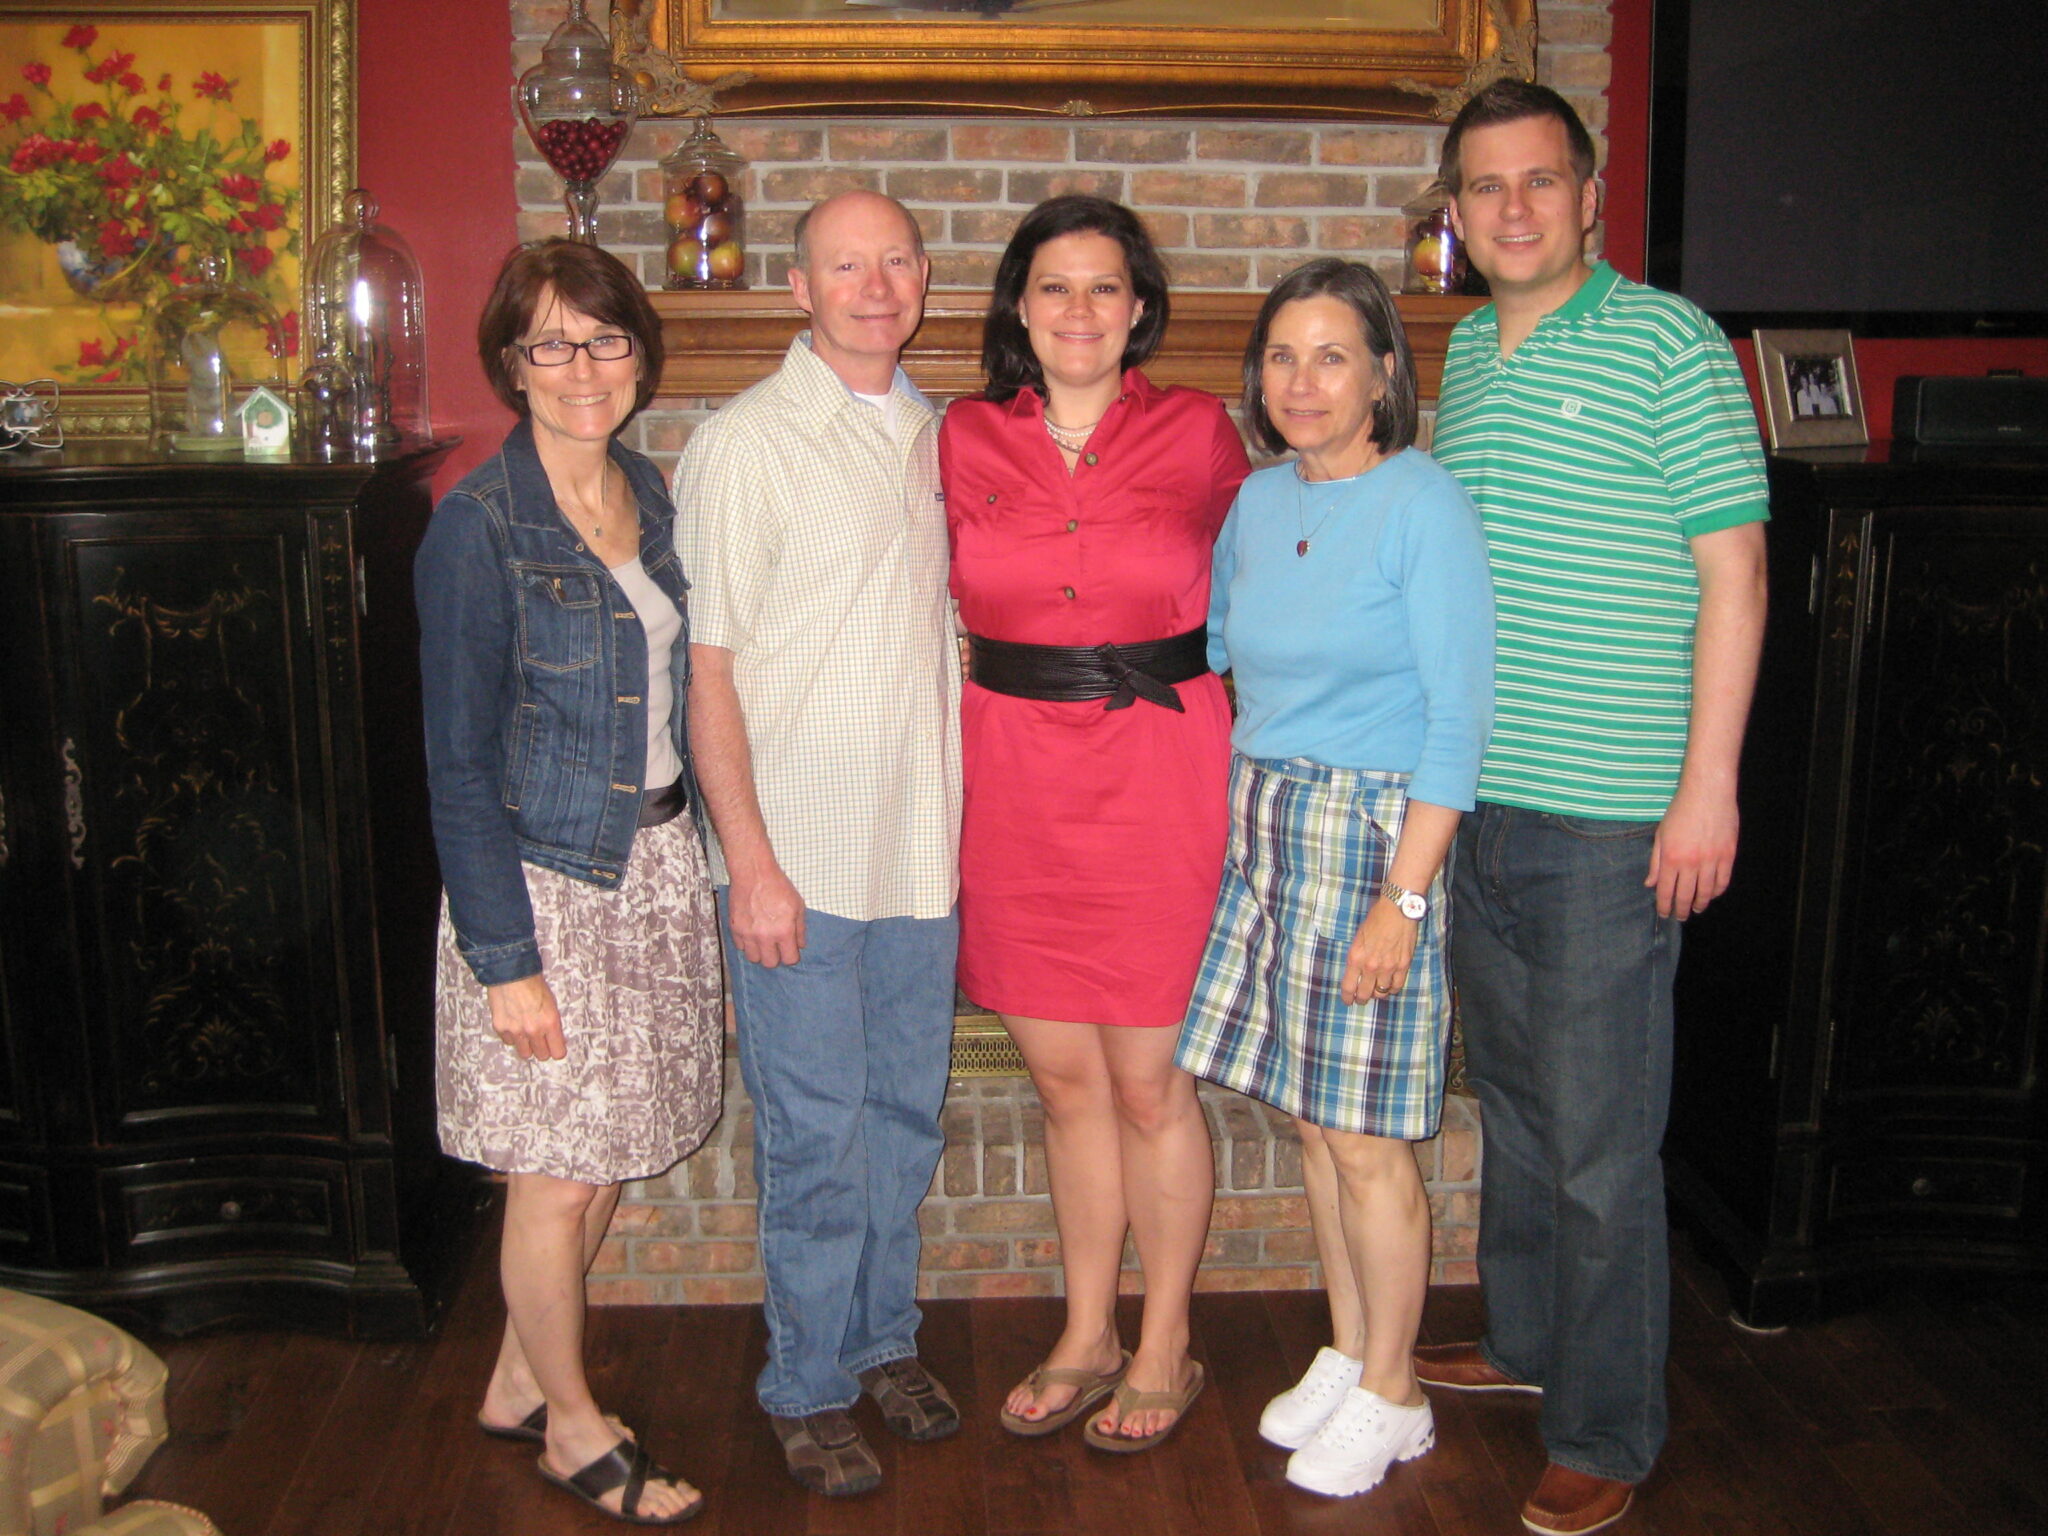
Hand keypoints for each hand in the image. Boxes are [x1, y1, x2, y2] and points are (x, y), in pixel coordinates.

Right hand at [486, 973, 565, 1060]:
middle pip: (541, 1056)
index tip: (555, 1046)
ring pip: (524, 1053)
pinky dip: (511, 1037)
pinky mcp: (501, 1028)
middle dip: (542, 1049)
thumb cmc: (532, 982)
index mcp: (550, 1022)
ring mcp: (515, 1030)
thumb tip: (555, 1038)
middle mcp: (533, 1030)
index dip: (557, 1049)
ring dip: (527, 1046)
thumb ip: (552, 1023)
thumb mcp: (552, 1003)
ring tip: (526, 1034)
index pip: (558, 1052)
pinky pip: (508, 1042)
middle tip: (541, 1040)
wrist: (511, 972)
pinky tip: (514, 1024)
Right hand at [728, 866, 806, 967]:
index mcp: (783, 931)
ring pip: (753, 958)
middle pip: (770, 963)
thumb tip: (800, 945)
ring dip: (759, 952)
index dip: (791, 956)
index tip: (790, 949)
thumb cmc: (778, 886)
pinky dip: (746, 943)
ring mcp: (747, 934)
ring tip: (762, 940)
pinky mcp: (734, 928)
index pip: (789, 959)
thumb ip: (800, 928)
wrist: (753, 873)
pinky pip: (740, 947)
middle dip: (775, 957)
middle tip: (776, 946)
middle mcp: (765, 936)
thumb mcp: (798, 905)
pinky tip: (751, 932)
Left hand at [1342, 899, 1418, 1004]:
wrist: (1396, 910)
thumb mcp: (1358, 938)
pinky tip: (1390, 986)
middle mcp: (1371, 966)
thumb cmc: (1375, 920)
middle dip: (1361, 999)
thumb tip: (1357, 972)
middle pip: (1365, 994)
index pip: (1349, 986)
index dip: (1347, 997)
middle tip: (1361, 999)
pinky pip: (1397, 986)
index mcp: (1356, 958)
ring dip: (1377, 994)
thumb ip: (1357, 957)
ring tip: (1376, 992)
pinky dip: (1392, 989)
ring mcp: (1388, 967)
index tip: (1348, 1001)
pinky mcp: (1403, 965)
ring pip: (1381, 993)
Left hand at [1647, 781, 1739, 918]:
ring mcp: (1711, 860)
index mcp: (1671, 858)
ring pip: (1706, 892)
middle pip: (1686, 895)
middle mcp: (1691, 863)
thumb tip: (1650, 884)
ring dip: (1700, 903)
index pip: (1666, 891)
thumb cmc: (1680, 811)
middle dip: (1681, 910)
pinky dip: (1717, 891)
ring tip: (1696, 908)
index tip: (1664, 914)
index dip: (1665, 906)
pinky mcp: (1728, 855)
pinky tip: (1712, 894)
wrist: (1707, 793)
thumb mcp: (1661, 835)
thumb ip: (1656, 862)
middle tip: (1680, 917)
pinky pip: (1723, 880)